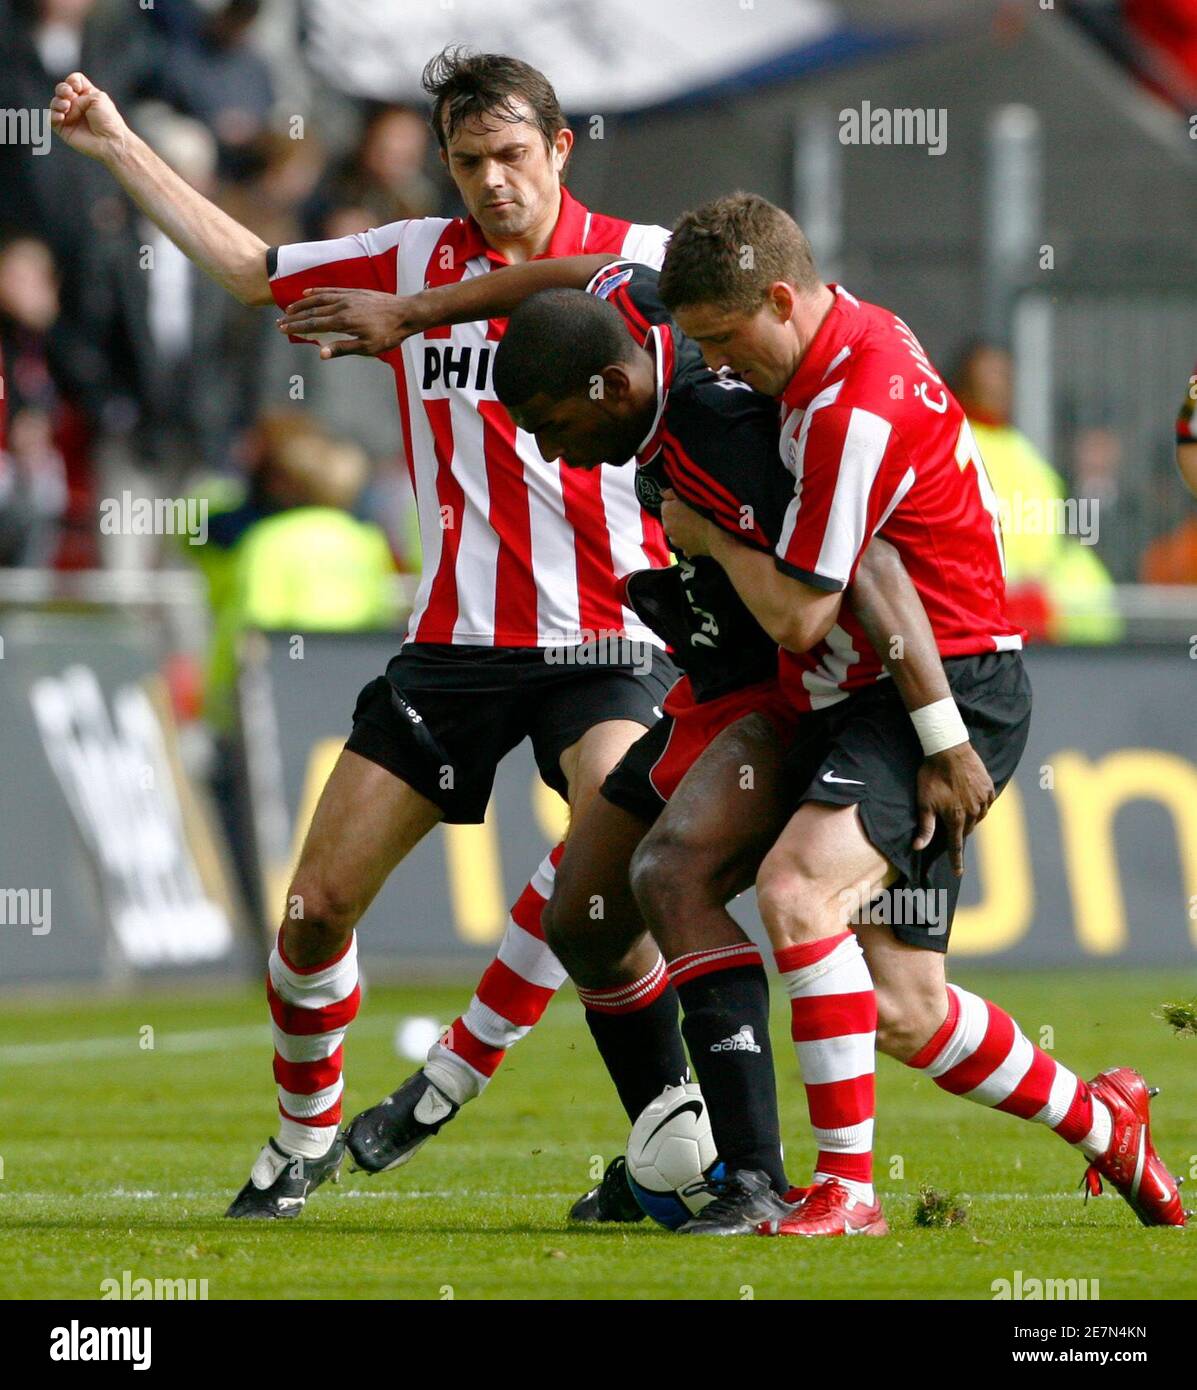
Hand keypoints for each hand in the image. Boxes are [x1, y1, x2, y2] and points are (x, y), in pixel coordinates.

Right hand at [49, 72, 130, 160]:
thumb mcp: (98, 98)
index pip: (74, 81)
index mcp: (88, 95)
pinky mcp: (64, 129)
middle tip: (69, 94)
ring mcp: (70, 117)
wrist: (110, 141)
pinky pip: (51, 119)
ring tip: (66, 107)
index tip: (77, 86)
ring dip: (58, 102)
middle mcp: (78, 105)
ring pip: (55, 103)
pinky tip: (61, 117)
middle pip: (62, 89)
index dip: (73, 81)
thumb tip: (68, 105)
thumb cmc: (108, 120)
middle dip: (63, 89)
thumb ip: (80, 94)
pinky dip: (53, 115)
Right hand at [276, 287, 426, 357]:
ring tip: (288, 309)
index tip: (282, 329)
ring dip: (301, 304)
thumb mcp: (367, 347)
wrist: (406, 313)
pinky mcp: (354, 292)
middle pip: (312, 311)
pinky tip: (307, 293)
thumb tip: (321, 353)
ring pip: (318, 299)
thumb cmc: (388, 334)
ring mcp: (347, 297)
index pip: (313, 324)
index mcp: (343, 321)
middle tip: (278, 322)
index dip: (296, 327)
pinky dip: (317, 292)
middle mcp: (342, 306)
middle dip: (294, 317)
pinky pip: (330, 290)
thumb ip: (343, 348)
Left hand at [660, 488, 713, 555]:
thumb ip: (672, 493)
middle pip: (670, 519)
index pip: (666, 504)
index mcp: (666, 512)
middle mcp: (666, 527)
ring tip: (696, 526)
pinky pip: (685, 544)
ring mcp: (675, 541)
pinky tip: (699, 537)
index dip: (675, 503)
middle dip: (677, 517)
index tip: (685, 504)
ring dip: (682, 529)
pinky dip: (690, 541)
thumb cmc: (704, 512)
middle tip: (692, 514)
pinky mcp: (685, 550)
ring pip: (676, 532)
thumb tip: (662, 492)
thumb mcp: (688, 496)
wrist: (715, 535)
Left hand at [913, 741, 994, 876]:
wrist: (949, 750)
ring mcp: (983, 799)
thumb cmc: (932, 775)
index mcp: (956, 818)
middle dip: (960, 832)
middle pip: (967, 830)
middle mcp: (973, 812)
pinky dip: (980, 806)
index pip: (956, 845)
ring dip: (970, 819)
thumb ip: (925, 826)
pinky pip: (987, 803)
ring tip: (960, 811)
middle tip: (952, 828)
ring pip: (978, 817)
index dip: (956, 860)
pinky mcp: (989, 787)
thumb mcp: (924, 802)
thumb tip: (918, 847)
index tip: (958, 873)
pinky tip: (973, 800)